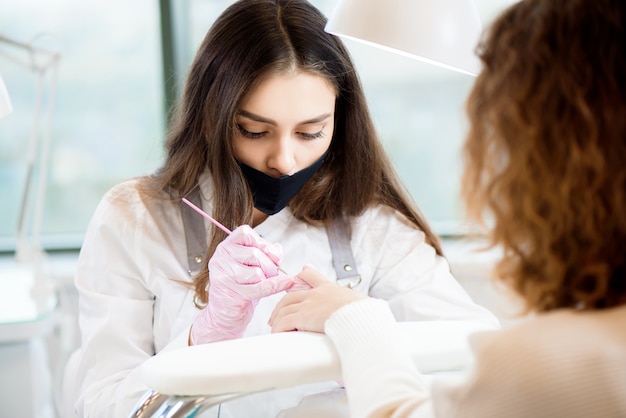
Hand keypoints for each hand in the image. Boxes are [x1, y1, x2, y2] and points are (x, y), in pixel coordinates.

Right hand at [190, 225, 297, 344]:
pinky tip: (285, 283)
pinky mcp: (230, 293)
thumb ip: (266, 253)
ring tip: (265, 283)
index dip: (262, 242)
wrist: (226, 313)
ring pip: (257, 271)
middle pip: (255, 253)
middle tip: (270, 273)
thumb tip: (277, 249)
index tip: (268, 254)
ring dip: (268, 278)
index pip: (245, 232)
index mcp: (225, 247)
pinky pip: (259, 287)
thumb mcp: (253, 264)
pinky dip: (275, 286)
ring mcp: (223, 276)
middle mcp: (220, 258)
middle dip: (270, 264)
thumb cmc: (241, 286)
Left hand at [269, 266, 366, 332]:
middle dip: (281, 305)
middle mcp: (316, 294)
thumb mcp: (362, 304)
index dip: (303, 275)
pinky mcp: (302, 317)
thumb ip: (359, 305)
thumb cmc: (365, 315)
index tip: (298, 273)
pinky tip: (277, 334)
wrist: (361, 319)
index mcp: (330, 289)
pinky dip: (278, 328)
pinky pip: (284, 322)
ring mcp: (308, 304)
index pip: (313, 276)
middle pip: (291, 295)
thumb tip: (371, 311)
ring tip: (274, 328)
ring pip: (284, 309)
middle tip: (276, 315)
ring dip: (277, 319)